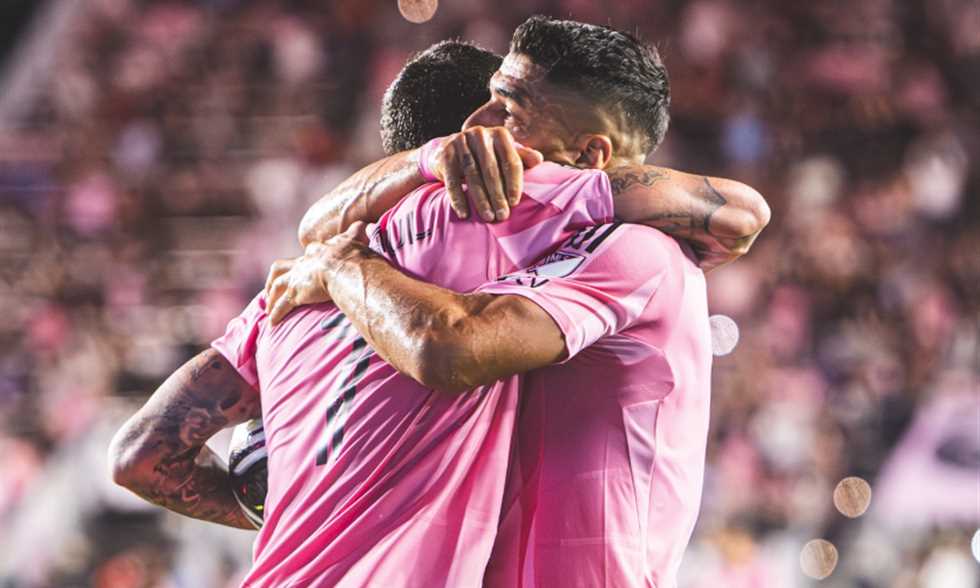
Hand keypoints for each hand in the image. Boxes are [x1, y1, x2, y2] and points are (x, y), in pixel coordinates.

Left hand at [265, 222, 369, 324]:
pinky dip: (276, 314)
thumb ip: (358, 233)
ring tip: (268, 307)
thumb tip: (366, 224)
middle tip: (271, 288)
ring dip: (271, 296)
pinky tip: (273, 323)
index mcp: (316, 251)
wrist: (344, 266)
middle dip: (274, 278)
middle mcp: (302, 263)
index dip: (303, 263)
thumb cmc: (352, 255)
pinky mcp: (295, 293)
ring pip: (276, 286)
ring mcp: (297, 278)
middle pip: (280, 268)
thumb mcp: (355, 240)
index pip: (307, 255)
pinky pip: (282, 306)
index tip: (303, 268)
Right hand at [428, 126, 542, 221]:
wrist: (450, 149)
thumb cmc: (486, 155)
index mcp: (500, 135)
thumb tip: (539, 160)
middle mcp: (480, 135)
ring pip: (472, 175)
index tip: (515, 203)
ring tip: (488, 217)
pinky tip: (464, 213)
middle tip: (503, 215)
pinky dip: (458, 198)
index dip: (514, 183)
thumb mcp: (504, 153)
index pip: (510, 161)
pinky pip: (452, 180)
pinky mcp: (446, 155)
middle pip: (491, 170)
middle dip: (498, 195)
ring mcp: (461, 143)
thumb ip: (522, 157)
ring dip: (480, 199)